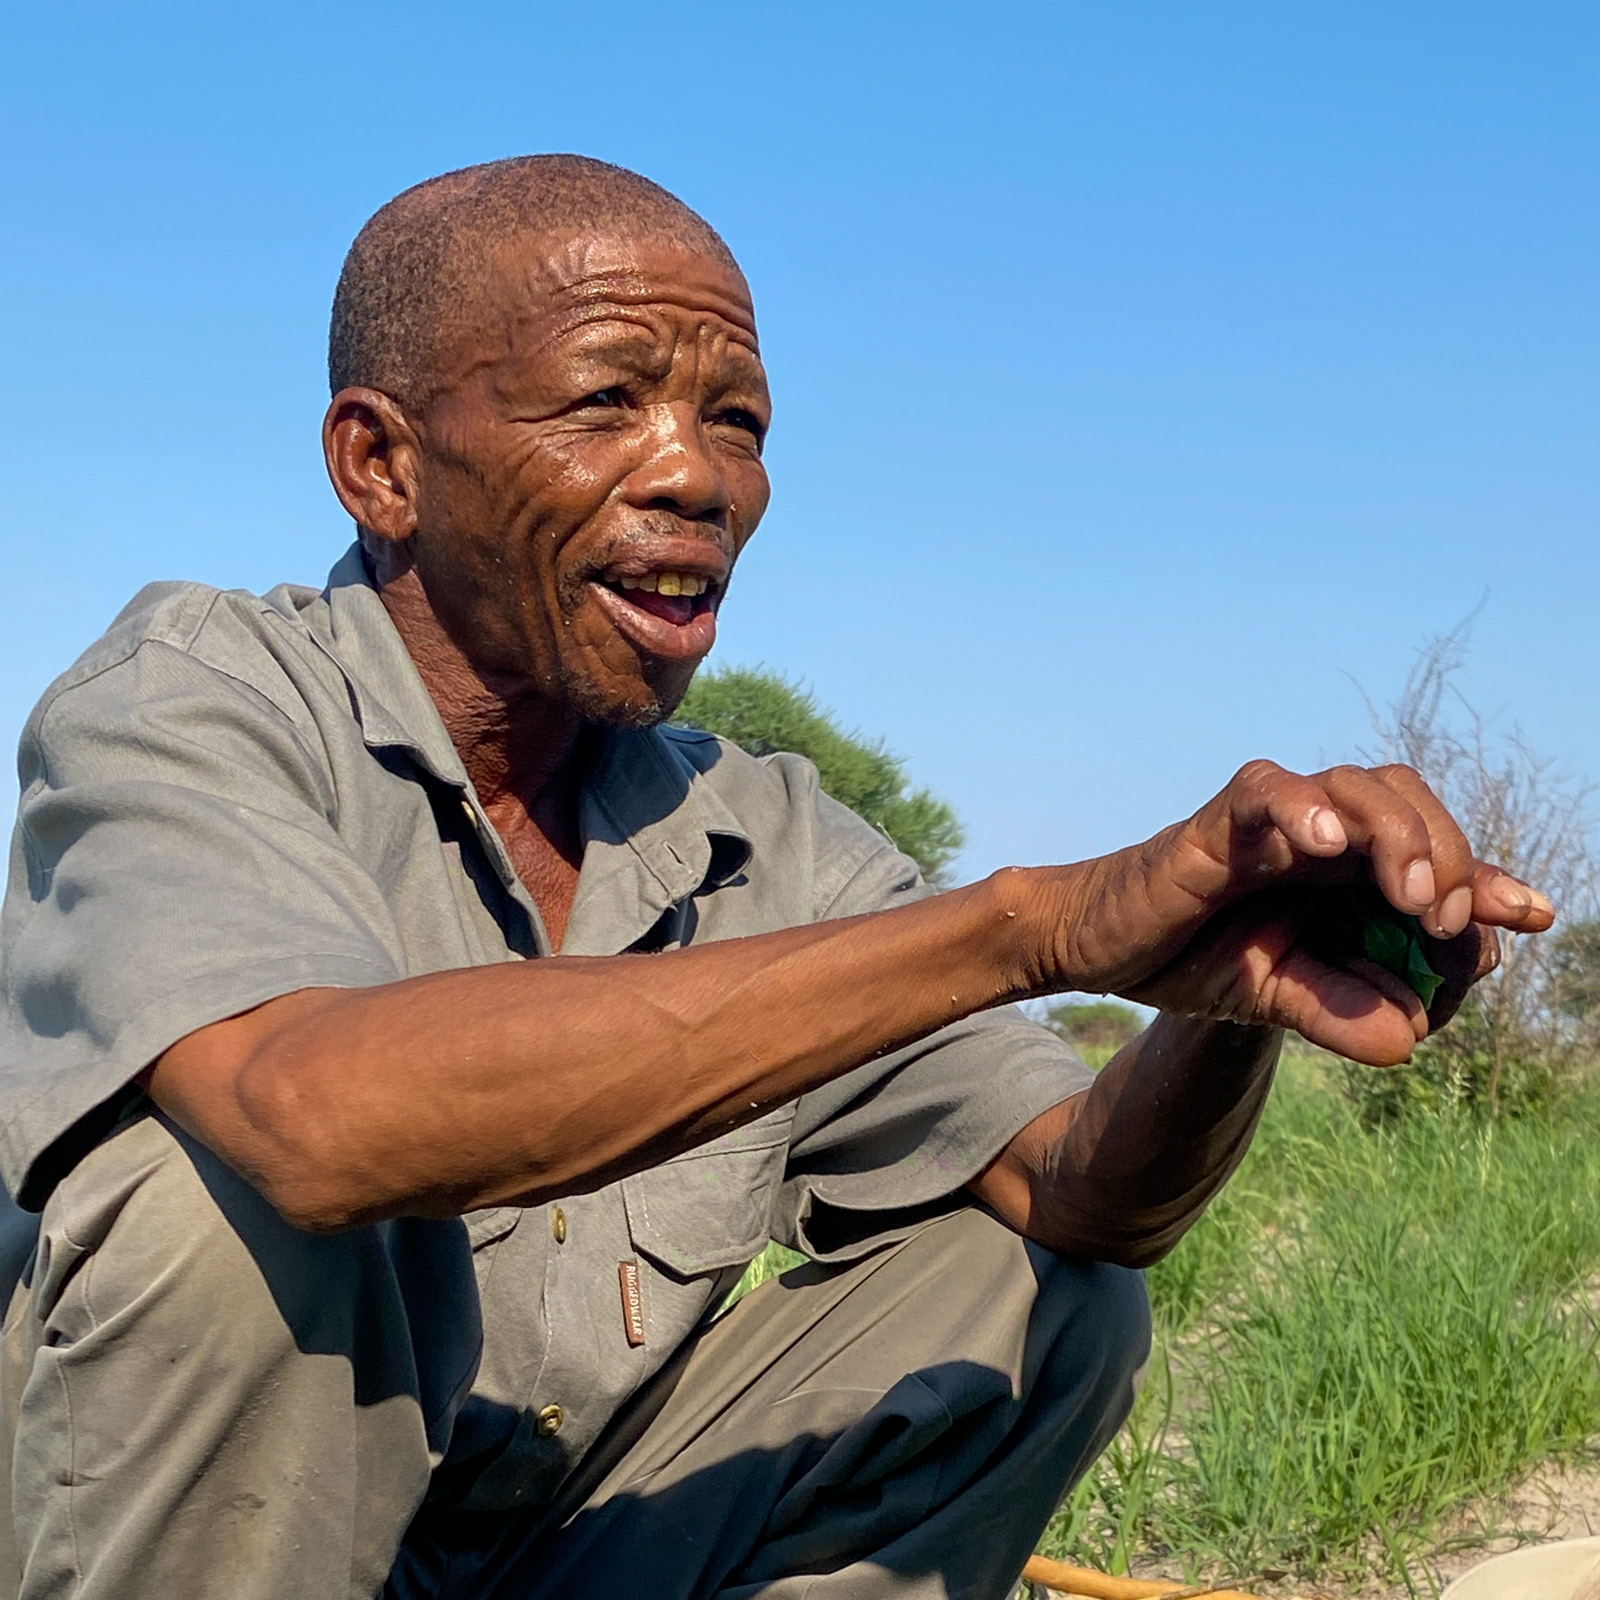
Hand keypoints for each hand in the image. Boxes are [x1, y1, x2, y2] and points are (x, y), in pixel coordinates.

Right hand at [1044, 760, 1553, 1065]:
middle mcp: (1319, 834)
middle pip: (1410, 804)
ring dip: (1402, 836)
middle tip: (1450, 922)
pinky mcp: (1220, 821)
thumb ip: (1341, 1012)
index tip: (1532, 917)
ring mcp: (1272, 820)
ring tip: (1414, 899)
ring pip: (1360, 785)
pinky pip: (1268, 790)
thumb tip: (1410, 1040)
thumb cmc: (1192, 957)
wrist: (1103, 947)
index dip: (1488, 882)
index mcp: (1342, 873)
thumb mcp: (1277, 999)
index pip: (1431, 859)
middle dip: (1452, 857)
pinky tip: (1331, 845)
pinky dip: (1305, 808)